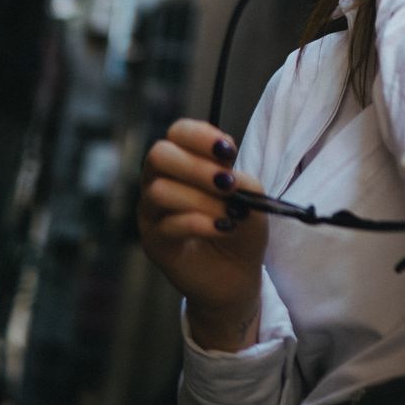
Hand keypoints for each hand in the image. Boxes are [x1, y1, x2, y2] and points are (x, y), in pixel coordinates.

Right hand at [138, 118, 267, 350]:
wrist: (238, 272)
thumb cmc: (241, 224)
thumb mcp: (252, 195)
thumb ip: (239, 179)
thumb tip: (225, 176)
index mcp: (182, 160)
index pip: (178, 132)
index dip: (200, 135)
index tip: (229, 151)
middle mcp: (159, 180)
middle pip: (159, 155)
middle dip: (196, 166)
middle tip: (227, 183)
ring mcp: (152, 212)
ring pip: (160, 191)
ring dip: (200, 199)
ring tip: (228, 212)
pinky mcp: (153, 243)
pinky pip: (167, 225)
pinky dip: (199, 223)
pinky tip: (222, 227)